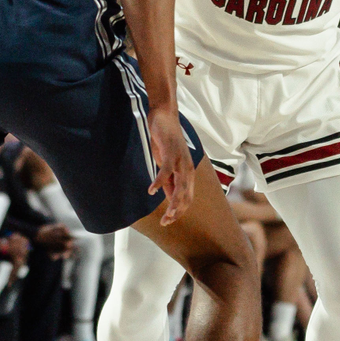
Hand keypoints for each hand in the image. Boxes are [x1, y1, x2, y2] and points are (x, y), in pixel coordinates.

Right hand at [146, 102, 194, 222]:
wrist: (164, 118)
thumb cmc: (165, 142)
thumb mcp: (167, 165)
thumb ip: (170, 180)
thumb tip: (169, 197)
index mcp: (188, 173)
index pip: (187, 198)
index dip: (179, 211)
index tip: (167, 222)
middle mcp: (188, 169)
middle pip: (185, 196)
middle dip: (177, 212)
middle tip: (166, 222)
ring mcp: (181, 161)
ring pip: (180, 187)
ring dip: (173, 203)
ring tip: (167, 215)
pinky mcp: (171, 153)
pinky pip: (166, 172)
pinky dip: (159, 182)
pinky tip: (151, 191)